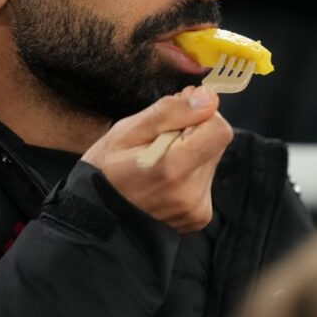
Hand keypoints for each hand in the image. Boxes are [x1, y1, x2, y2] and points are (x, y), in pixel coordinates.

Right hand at [81, 86, 232, 232]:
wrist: (97, 217)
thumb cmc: (106, 171)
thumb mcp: (127, 131)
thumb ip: (171, 112)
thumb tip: (208, 98)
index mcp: (172, 168)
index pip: (219, 130)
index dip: (203, 115)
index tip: (181, 116)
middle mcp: (190, 193)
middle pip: (216, 144)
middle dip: (194, 133)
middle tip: (161, 139)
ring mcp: (196, 209)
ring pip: (211, 160)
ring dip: (191, 153)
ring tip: (159, 162)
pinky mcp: (198, 217)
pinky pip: (205, 180)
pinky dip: (189, 173)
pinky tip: (164, 179)